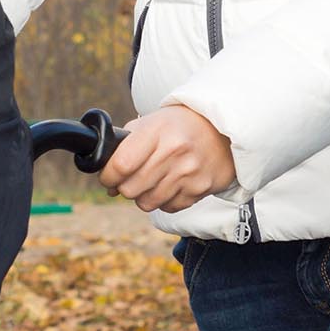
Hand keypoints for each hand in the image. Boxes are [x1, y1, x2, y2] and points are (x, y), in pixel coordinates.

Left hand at [98, 106, 235, 213]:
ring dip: (144, 195)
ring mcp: (188, 173)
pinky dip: (164, 200)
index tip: (108, 177)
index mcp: (157, 131)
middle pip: (131, 189)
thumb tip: (108, 183)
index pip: (121, 165)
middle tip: (130, 178)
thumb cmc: (178, 126)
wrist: (221, 129)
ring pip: (147, 203)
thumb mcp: (151, 123)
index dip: (108, 176)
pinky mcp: (199, 189)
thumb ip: (125, 147)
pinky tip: (171, 183)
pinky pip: (168, 207)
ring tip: (152, 180)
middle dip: (124, 187)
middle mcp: (173, 152)